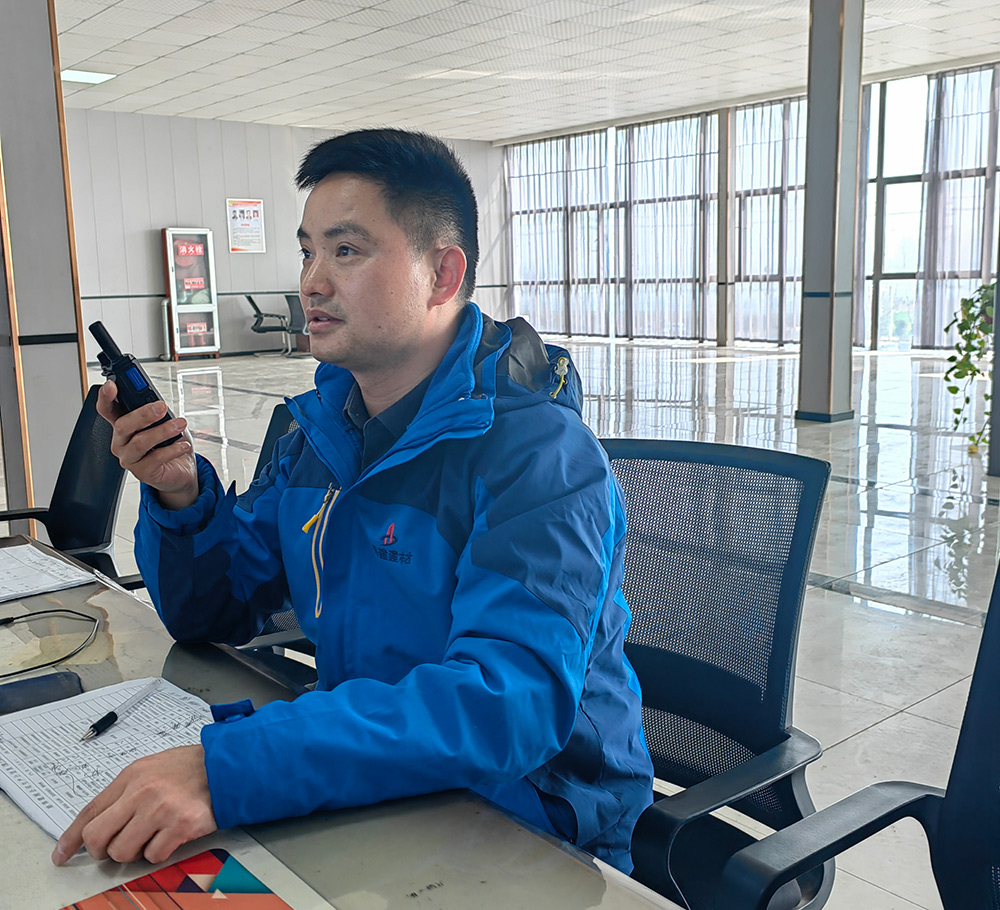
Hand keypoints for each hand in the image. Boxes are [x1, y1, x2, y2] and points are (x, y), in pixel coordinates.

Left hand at [51, 745, 216, 865]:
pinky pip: (153, 856)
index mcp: (132, 776)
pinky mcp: (179, 826)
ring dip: (134, 851)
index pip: (89, 811)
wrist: (229, 766)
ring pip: (122, 852)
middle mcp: (142, 792)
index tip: (62, 854)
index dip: (72, 837)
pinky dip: (160, 852)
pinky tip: (171, 836)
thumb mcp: (153, 768)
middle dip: (102, 850)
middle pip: (98, 837)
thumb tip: (103, 821)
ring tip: (152, 836)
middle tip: (116, 847)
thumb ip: (127, 791)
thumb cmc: (192, 768)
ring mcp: (160, 809)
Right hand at [97, 381, 198, 508]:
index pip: (107, 409)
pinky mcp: (142, 472)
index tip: (111, 385)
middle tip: (161, 407)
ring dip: (163, 431)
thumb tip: (158, 404)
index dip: (105, 397)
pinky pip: (156, 458)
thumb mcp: (164, 422)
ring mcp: (129, 458)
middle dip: (143, 414)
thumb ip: (157, 412)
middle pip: (123, 425)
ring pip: (140, 442)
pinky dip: (173, 449)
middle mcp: (121, 442)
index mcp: (123, 425)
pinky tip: (183, 444)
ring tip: (180, 425)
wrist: (180, 470)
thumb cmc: (170, 444)